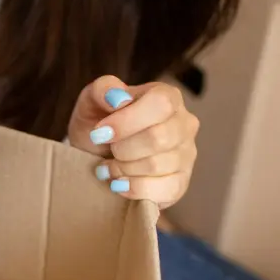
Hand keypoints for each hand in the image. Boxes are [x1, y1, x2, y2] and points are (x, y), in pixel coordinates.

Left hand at [67, 76, 198, 208]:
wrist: (97, 156)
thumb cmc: (100, 124)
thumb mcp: (93, 101)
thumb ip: (102, 90)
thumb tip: (117, 97)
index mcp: (168, 97)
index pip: (160, 104)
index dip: (126, 121)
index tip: (100, 132)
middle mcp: (184, 123)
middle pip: (158, 138)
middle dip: (122, 149)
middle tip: (108, 150)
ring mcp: (186, 155)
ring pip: (157, 165)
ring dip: (123, 169)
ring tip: (110, 167)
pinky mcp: (181, 182)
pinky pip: (164, 189)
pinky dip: (134, 189)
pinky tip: (120, 183)